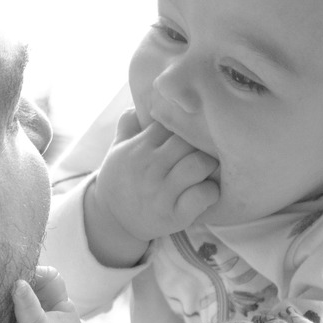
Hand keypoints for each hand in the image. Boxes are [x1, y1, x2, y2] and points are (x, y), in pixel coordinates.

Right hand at [82, 109, 219, 267]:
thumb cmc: (120, 180)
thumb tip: (138, 102)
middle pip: (188, 142)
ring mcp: (161, 193)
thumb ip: (128, 124)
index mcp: (138, 148)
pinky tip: (206, 191)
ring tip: (206, 170)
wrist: (112, 221)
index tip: (193, 130)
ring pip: (199, 165)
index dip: (186, 125)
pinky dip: (210, 192)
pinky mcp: (174, 216)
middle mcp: (149, 168)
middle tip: (207, 149)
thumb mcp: (117, 150)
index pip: (171, 124)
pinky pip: (202, 196)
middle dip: (201, 144)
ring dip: (208, 166)